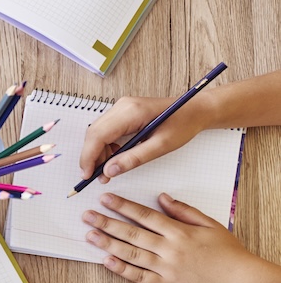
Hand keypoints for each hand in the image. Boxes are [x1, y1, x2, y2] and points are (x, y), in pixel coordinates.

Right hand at [79, 95, 207, 181]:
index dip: (89, 156)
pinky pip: (105, 130)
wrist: (196, 109)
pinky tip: (114, 158)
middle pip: (94, 133)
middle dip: (91, 157)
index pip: (98, 135)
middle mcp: (122, 106)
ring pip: (97, 132)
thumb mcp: (161, 146)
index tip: (87, 175)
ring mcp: (121, 107)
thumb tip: (109, 171)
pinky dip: (105, 146)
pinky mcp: (123, 112)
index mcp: (131, 111)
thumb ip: (134, 159)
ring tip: (107, 171)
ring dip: (98, 153)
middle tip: (97, 177)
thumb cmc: (183, 124)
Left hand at [83, 192, 255, 282]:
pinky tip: (106, 261)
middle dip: (107, 223)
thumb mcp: (209, 224)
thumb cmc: (226, 250)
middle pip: (132, 234)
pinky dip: (121, 269)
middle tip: (87, 215)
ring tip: (90, 235)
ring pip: (131, 254)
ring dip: (108, 244)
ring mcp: (166, 269)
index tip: (105, 198)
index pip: (145, 216)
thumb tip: (161, 197)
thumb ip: (184, 210)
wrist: (240, 279)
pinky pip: (139, 277)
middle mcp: (170, 250)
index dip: (123, 206)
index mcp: (179, 232)